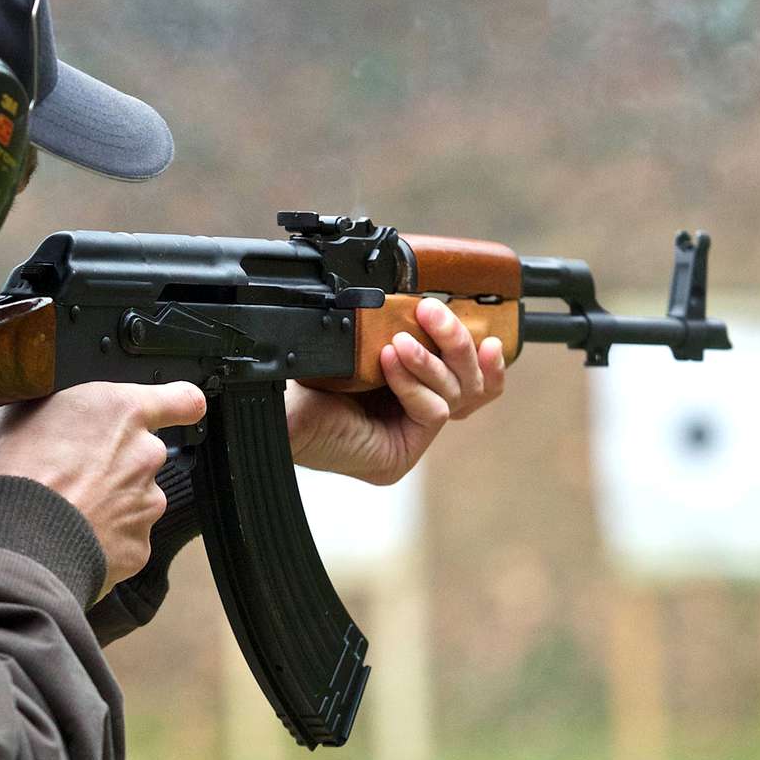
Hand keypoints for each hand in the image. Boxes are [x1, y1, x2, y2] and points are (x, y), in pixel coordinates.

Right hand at [0, 381, 206, 595]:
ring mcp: (145, 504)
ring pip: (134, 500)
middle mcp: (143, 455)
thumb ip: (37, 405)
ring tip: (61, 514)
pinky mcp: (138, 549)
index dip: (176, 406)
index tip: (173, 411)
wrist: (6, 546)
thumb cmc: (2, 476)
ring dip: (108, 505)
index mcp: (118, 410)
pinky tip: (67, 541)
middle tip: (69, 476)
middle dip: (115, 465)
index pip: (181, 399)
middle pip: (143, 455)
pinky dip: (102, 543)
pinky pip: (124, 541)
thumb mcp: (4, 415)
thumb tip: (24, 404)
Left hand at [283, 297, 507, 484]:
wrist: (270, 406)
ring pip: (456, 397)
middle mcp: (409, 421)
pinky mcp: (397, 457)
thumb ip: (393, 331)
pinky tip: (389, 362)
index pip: (465, 382)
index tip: (489, 335)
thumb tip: (424, 302)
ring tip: (402, 340)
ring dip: (432, 361)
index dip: (483, 360)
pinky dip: (414, 382)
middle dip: (458, 343)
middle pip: (468, 386)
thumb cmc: (302, 377)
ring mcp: (405, 441)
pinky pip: (433, 413)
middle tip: (431, 311)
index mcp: (405, 395)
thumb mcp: (358, 345)